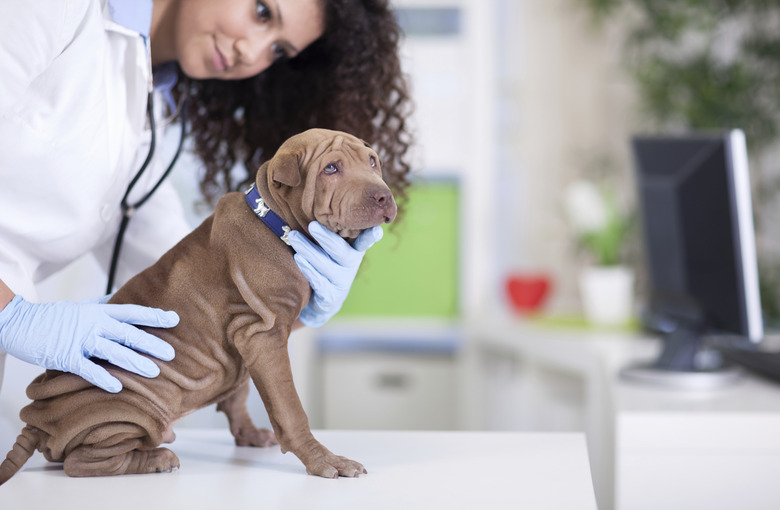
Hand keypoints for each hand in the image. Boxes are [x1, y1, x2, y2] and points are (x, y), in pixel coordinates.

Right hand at [0, 295, 177, 392]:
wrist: (18, 322)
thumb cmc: (52, 317)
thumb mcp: (79, 306)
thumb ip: (100, 303)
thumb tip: (118, 295)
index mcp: (97, 311)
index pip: (132, 312)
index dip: (154, 316)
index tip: (174, 319)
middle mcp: (93, 324)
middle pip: (128, 333)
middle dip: (151, 344)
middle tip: (172, 354)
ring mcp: (79, 340)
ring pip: (113, 352)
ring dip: (135, 363)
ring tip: (154, 373)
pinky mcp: (65, 356)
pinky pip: (87, 369)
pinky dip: (103, 378)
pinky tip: (118, 387)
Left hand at [288, 221, 382, 326]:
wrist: (324, 300)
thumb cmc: (327, 264)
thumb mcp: (334, 250)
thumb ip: (333, 232)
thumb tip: (319, 203)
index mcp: (354, 252)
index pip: (364, 242)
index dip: (370, 237)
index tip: (377, 229)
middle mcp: (350, 266)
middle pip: (340, 251)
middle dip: (326, 237)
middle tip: (312, 225)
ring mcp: (341, 282)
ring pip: (325, 265)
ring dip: (308, 250)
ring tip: (294, 237)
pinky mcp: (329, 296)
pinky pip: (318, 281)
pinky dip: (308, 269)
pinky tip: (298, 258)